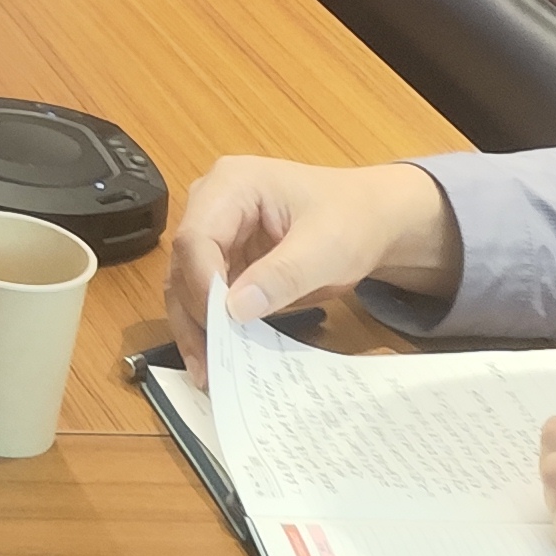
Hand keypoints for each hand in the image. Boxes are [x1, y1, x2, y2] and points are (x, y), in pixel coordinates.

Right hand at [161, 155, 460, 364]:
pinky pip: (205, 294)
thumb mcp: (327, 247)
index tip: (222, 326)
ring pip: (185, 283)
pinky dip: (210, 325)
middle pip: (183, 263)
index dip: (201, 284)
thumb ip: (283, 275)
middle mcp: (211, 204)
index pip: (196, 237)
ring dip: (195, 326)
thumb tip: (235, 309)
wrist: (372, 219)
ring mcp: (216, 233)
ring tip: (207, 371)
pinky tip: (217, 357)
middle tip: (209, 363)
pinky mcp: (224, 258)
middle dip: (194, 314)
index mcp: (231, 184)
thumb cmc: (352, 220)